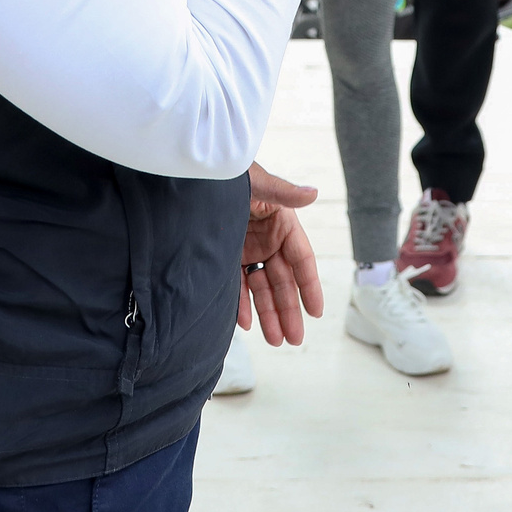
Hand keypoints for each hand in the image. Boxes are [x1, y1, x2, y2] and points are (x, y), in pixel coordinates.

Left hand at [238, 163, 323, 345]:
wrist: (195, 174)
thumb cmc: (229, 172)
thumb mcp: (256, 181)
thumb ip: (283, 191)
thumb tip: (313, 193)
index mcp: (281, 222)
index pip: (301, 259)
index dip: (309, 286)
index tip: (317, 311)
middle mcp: (267, 239)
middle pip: (282, 281)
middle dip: (289, 310)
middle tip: (294, 339)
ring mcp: (247, 249)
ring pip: (261, 288)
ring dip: (268, 314)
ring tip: (275, 340)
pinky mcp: (226, 256)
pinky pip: (236, 285)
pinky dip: (241, 304)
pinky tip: (246, 323)